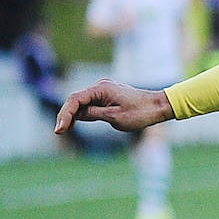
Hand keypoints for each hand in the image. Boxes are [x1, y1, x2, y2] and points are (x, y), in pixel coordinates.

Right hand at [55, 79, 173, 133]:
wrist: (158, 106)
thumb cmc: (140, 113)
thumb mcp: (115, 117)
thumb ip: (93, 114)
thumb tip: (76, 114)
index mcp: (101, 89)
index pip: (75, 100)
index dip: (65, 114)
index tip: (60, 129)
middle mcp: (100, 86)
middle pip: (76, 100)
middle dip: (66, 115)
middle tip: (59, 132)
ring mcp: (104, 89)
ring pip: (82, 102)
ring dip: (73, 114)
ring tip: (65, 129)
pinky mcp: (107, 95)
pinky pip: (90, 103)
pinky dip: (83, 112)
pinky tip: (76, 123)